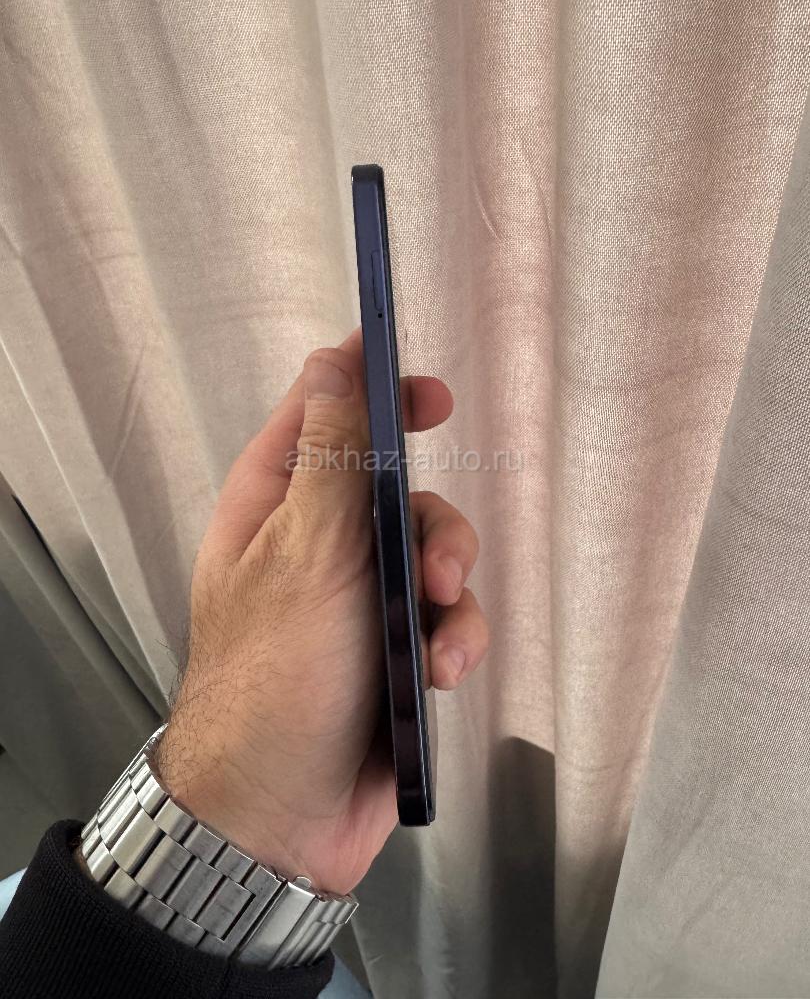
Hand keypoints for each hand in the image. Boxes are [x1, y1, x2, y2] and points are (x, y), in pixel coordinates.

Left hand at [154, 330, 488, 893]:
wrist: (279, 818)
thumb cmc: (276, 679)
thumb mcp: (307, 552)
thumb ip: (333, 455)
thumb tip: (335, 361)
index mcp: (277, 505)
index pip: (325, 412)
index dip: (376, 389)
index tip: (432, 395)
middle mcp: (319, 545)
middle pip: (399, 489)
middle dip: (433, 527)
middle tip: (437, 567)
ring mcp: (359, 600)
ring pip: (435, 557)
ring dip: (451, 596)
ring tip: (438, 645)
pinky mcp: (395, 651)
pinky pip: (447, 619)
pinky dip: (454, 642)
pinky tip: (440, 676)